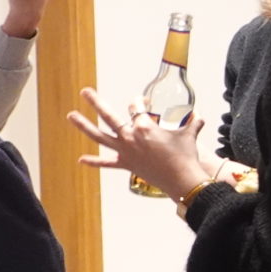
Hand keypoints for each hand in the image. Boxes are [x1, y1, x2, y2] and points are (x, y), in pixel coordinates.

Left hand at [67, 88, 212, 197]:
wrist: (181, 179)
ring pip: (99, 136)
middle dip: (96, 102)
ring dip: (83, 126)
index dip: (139, 101)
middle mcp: (130, 136)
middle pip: (109, 116)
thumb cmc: (185, 155)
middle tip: (85, 92)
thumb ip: (193, 122)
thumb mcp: (189, 134)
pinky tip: (81, 160)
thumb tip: (199, 116)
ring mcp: (125, 151)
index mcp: (144, 126)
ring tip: (71, 116)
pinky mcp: (126, 164)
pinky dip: (94, 162)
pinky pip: (107, 163)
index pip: (136, 107)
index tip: (143, 101)